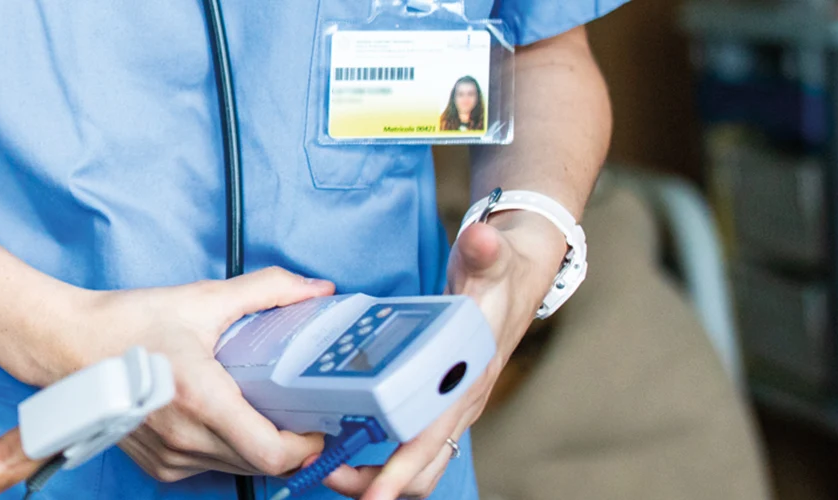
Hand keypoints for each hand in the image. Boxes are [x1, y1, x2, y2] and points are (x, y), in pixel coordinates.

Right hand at [67, 267, 334, 481]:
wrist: (66, 345)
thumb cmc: (125, 324)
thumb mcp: (201, 300)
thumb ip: (266, 291)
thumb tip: (314, 290)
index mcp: (202, 400)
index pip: (273, 453)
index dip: (308, 445)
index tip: (317, 422)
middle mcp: (186, 438)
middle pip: (263, 464)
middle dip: (289, 441)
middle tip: (298, 408)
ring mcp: (170, 457)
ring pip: (238, 468)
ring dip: (258, 446)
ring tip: (259, 406)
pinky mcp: (159, 465)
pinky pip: (211, 467)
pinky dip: (227, 448)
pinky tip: (223, 415)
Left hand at [322, 212, 568, 498]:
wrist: (513, 278)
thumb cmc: (498, 276)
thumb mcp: (491, 259)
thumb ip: (484, 251)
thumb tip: (479, 238)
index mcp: (467, 380)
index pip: (433, 439)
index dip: (401, 471)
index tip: (372, 496)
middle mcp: (458, 403)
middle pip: (422, 469)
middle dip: (375, 483)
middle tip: (324, 472)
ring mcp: (445, 406)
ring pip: (414, 463)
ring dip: (373, 473)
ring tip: (325, 464)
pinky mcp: (433, 401)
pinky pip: (405, 442)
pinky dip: (376, 451)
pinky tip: (339, 437)